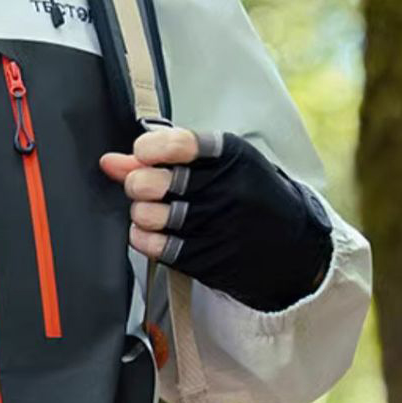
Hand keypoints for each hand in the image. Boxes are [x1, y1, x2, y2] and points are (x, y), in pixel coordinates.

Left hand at [99, 126, 333, 311]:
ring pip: (148, 215)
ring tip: (153, 211)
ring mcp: (215, 225)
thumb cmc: (247, 195)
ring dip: (140, 212)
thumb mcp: (219, 165)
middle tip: (145, 187)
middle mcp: (223, 189)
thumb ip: (162, 159)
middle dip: (136, 183)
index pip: (176, 145)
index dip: (147, 149)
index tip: (144, 154)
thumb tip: (109, 162)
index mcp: (228, 155)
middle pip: (151, 182)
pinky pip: (154, 246)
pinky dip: (143, 237)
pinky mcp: (206, 257)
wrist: (292, 247)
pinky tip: (154, 232)